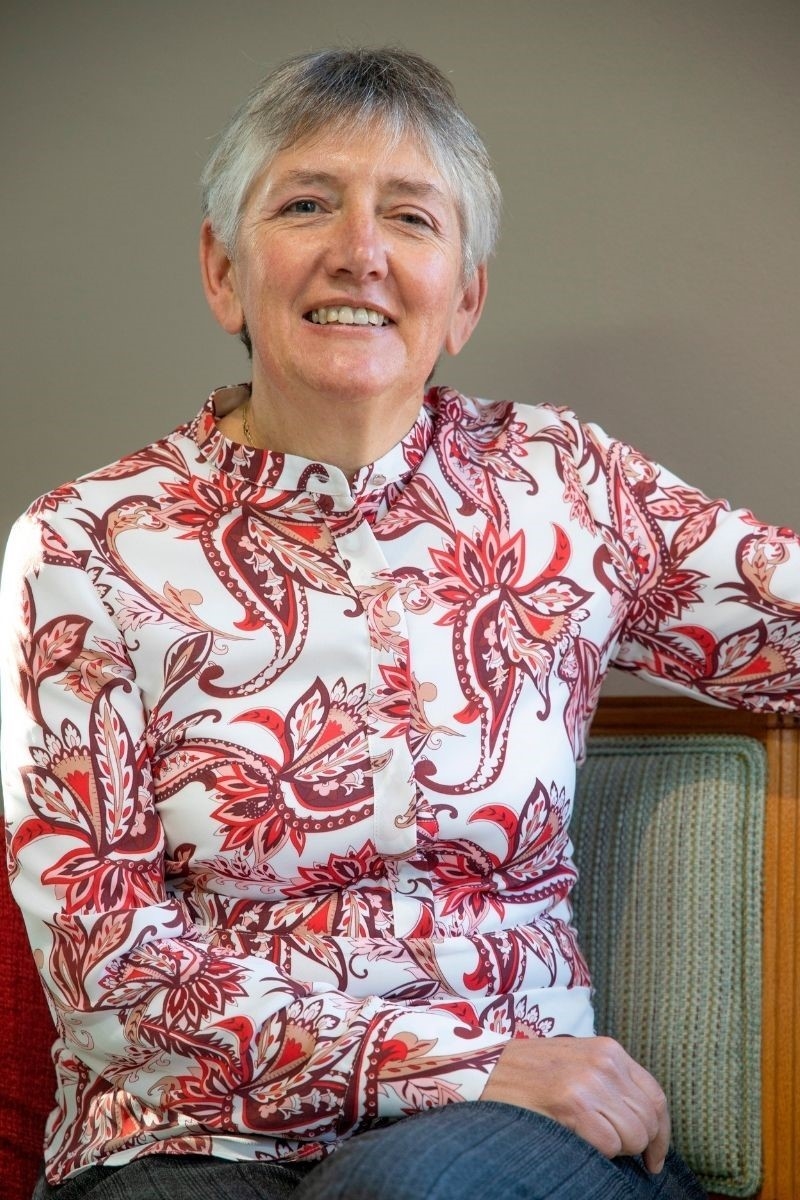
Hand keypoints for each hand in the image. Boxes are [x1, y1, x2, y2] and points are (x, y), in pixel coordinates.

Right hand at [480, 1035, 669, 1173]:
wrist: (486, 1068)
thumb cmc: (532, 1072)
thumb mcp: (578, 1062)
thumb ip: (610, 1080)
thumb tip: (644, 1119)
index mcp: (609, 1050)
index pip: (656, 1097)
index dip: (661, 1133)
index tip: (654, 1156)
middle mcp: (605, 1063)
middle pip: (648, 1120)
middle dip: (638, 1145)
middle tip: (617, 1152)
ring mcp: (590, 1083)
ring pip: (633, 1136)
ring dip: (617, 1150)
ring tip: (591, 1140)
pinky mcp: (574, 1105)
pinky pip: (609, 1145)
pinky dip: (598, 1152)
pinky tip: (577, 1140)